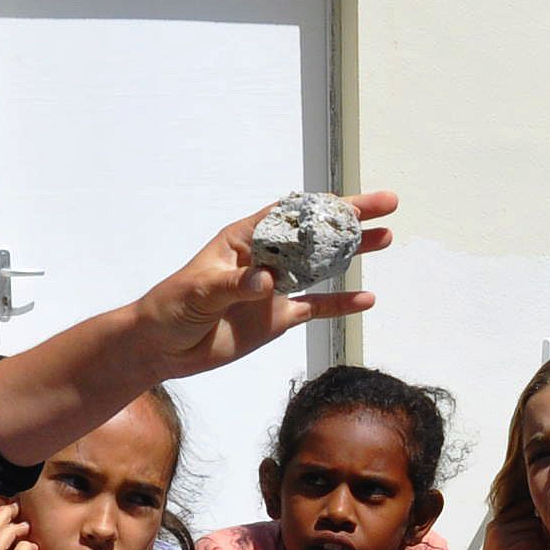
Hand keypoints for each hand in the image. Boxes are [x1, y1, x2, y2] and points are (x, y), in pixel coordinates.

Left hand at [133, 191, 395, 376]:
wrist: (161, 348)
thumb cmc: (171, 308)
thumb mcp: (199, 291)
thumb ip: (235, 284)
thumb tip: (267, 281)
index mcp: (244, 240)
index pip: (289, 216)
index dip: (321, 207)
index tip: (351, 201)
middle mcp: (265, 259)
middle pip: (315, 234)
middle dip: (351, 219)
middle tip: (388, 204)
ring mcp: (275, 288)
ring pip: (323, 265)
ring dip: (353, 252)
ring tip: (386, 238)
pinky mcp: (278, 317)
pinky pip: (316, 307)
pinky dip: (341, 303)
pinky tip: (367, 298)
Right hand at [470, 506, 548, 549]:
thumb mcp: (507, 547)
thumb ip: (519, 531)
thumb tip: (543, 520)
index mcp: (496, 523)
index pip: (524, 506)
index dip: (541, 516)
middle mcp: (496, 526)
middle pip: (533, 519)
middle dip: (546, 532)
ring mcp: (499, 537)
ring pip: (534, 531)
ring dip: (546, 543)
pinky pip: (533, 543)